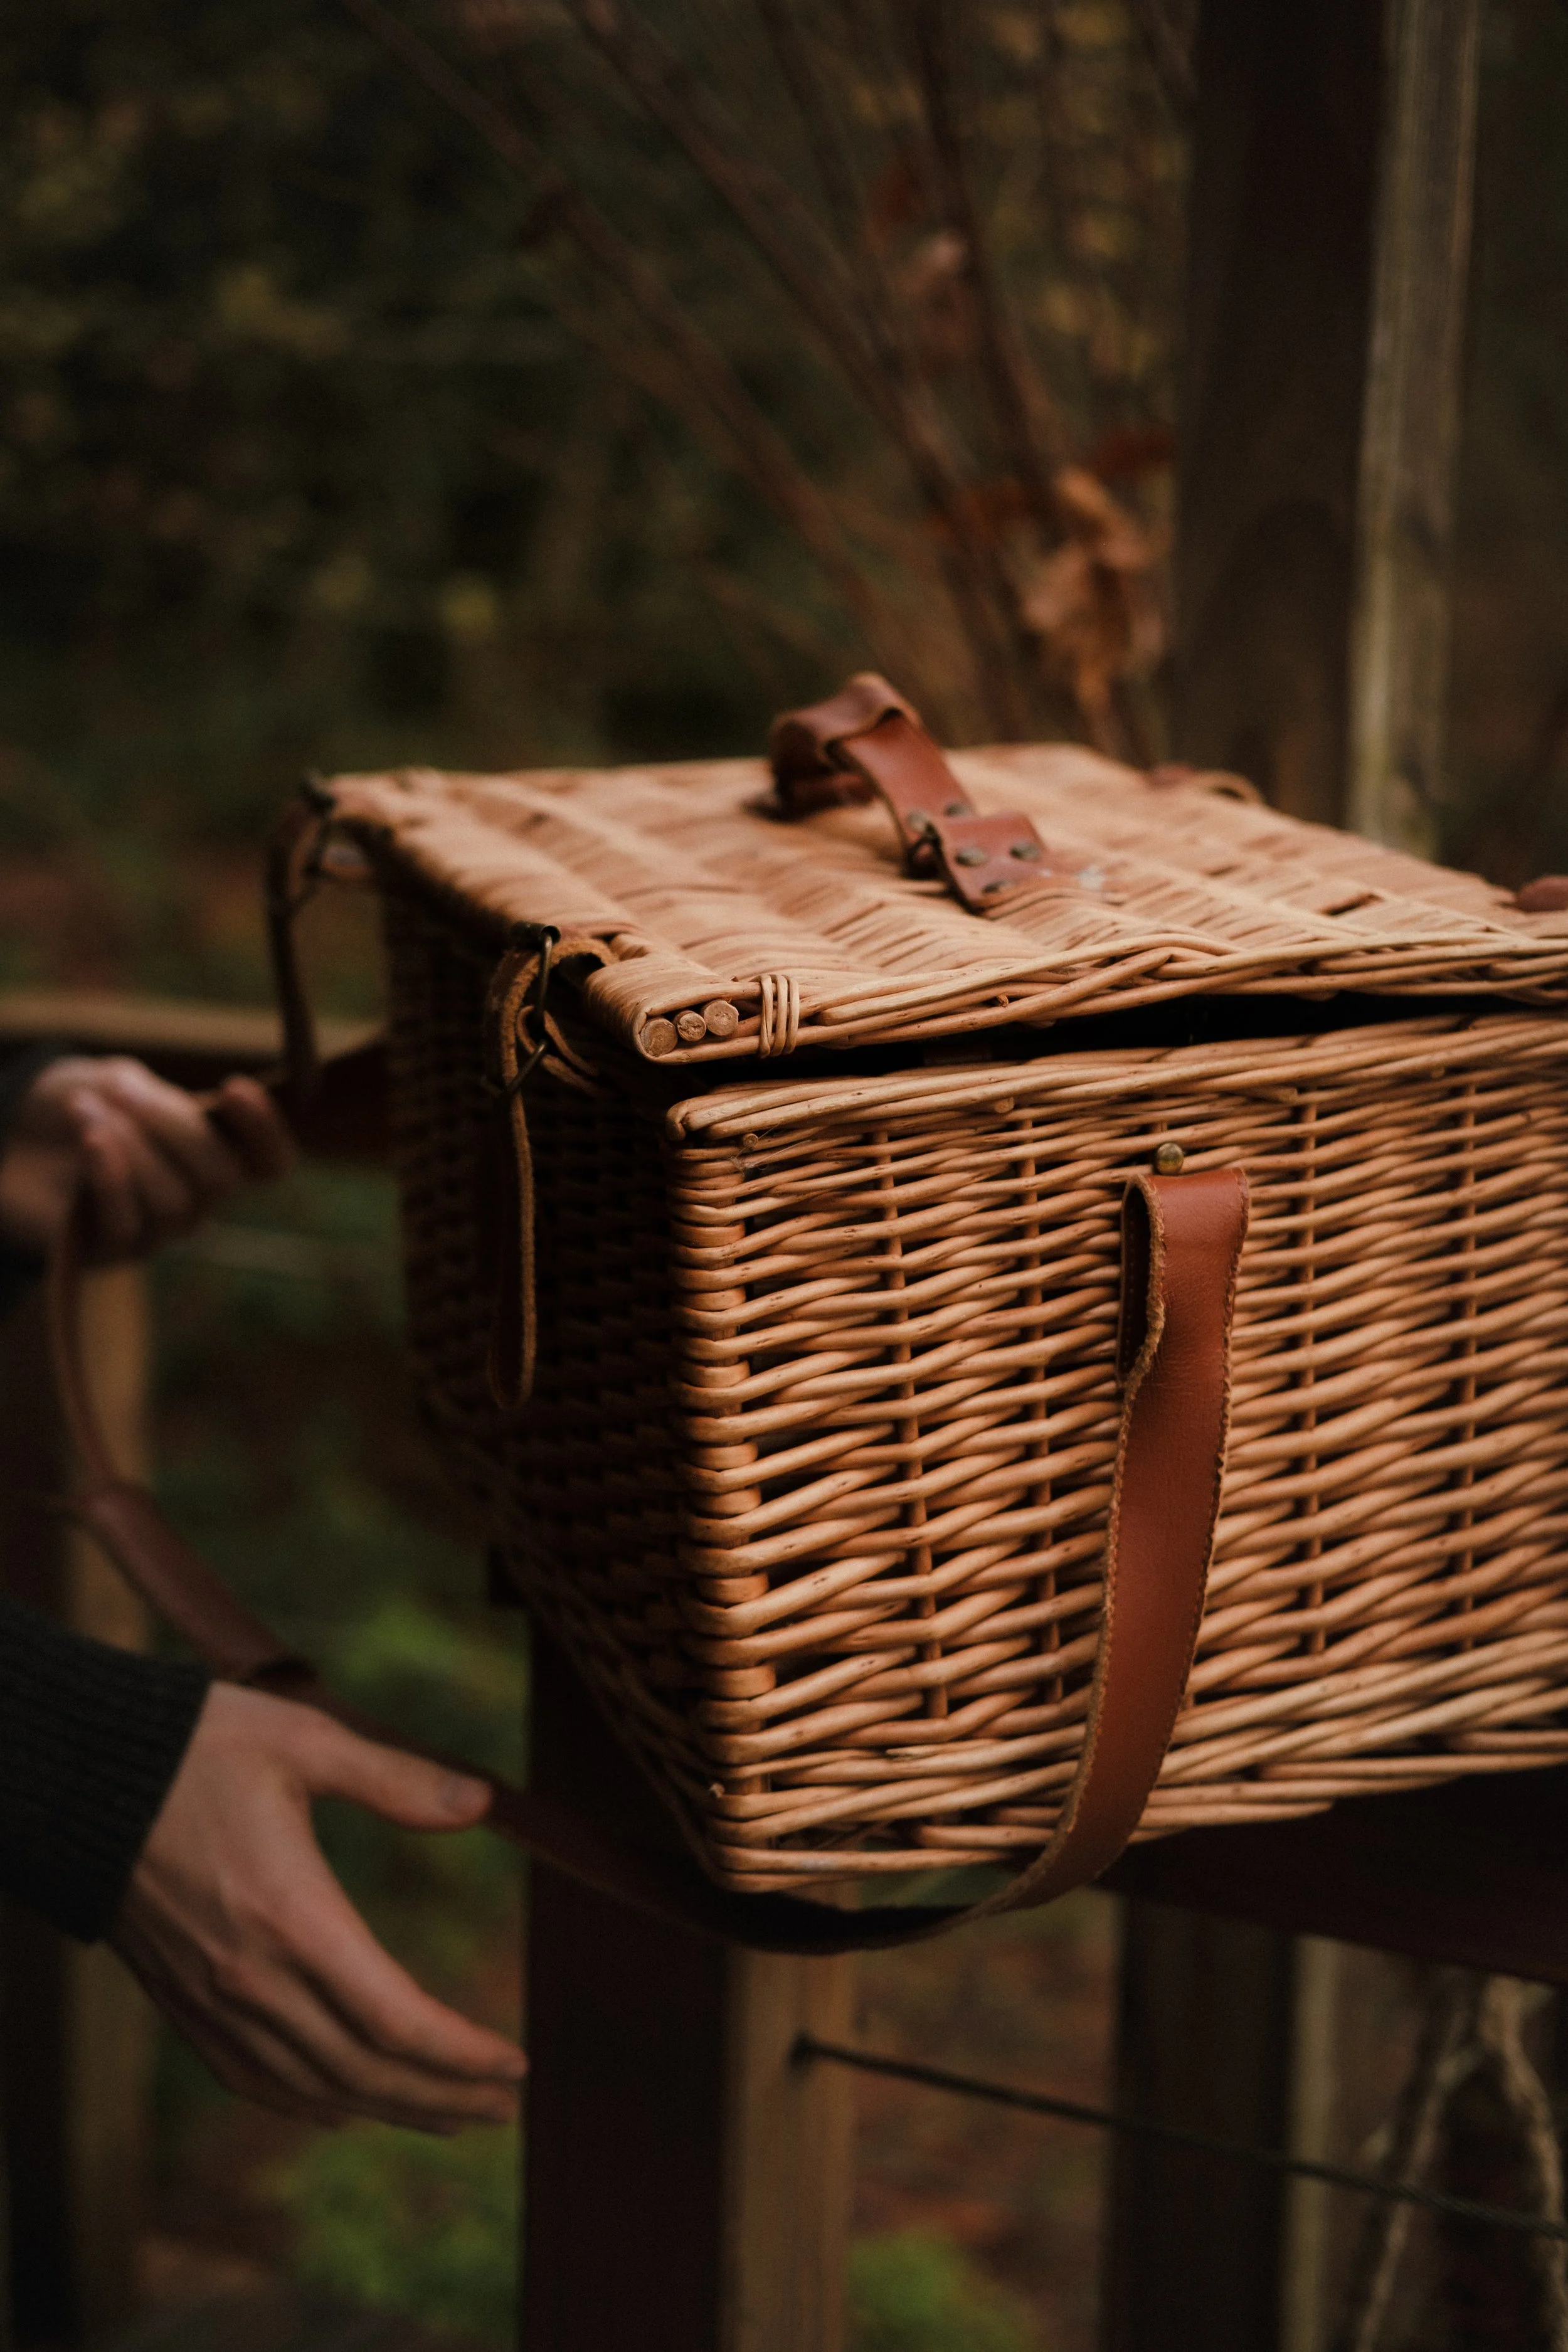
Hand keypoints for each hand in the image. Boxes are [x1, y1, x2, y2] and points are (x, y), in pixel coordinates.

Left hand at [0, 1057, 293, 1262]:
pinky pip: (128, 1221)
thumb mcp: (120, 1083)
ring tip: (85, 1111)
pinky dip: (111, 1176)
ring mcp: (158, 1230)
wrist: (9, 1140)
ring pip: (175, 1199)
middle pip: (221, 1175)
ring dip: (130, 1146)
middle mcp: (197, 1199)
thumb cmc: (76, 1110)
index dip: (267, 1131)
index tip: (234, 1087)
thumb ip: (158, 1096)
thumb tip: (187, 1113)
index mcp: (212, 1153)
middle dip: (173, 1126)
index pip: (271, 1161)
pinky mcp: (113, 1250)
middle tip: (124, 1091)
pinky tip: (90, 1141)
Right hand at [113, 1683, 526, 2133]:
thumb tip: (482, 1802)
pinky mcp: (182, 2002)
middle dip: (444, 2097)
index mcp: (294, 1917)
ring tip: (450, 2116)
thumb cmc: (197, 1747)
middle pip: (365, 2071)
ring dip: (388, 2110)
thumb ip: (395, 1778)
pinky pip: (254, 2079)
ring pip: (313, 2088)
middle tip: (504, 2106)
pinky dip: (309, 2103)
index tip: (515, 2063)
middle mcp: (253, 1977)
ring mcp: (212, 1999)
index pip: (398, 2021)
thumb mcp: (303, 1740)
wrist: (78, 1777)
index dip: (463, 2054)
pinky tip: (342, 2107)